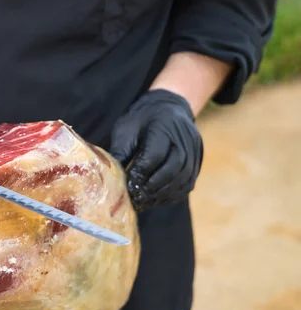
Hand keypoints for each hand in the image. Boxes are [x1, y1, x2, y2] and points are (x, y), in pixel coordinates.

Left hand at [109, 89, 203, 211]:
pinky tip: (157, 200)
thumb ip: (121, 150)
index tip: (127, 185)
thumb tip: (110, 175)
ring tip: (144, 202)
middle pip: (172, 169)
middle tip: (136, 198)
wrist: (168, 107)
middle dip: (153, 187)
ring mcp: (194, 151)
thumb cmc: (142, 119)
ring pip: (183, 179)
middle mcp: (184, 139)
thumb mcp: (126, 128)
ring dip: (163, 195)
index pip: (155, 155)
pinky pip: (188, 183)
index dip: (141, 173)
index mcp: (164, 127)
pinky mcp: (198, 161)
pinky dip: (172, 195)